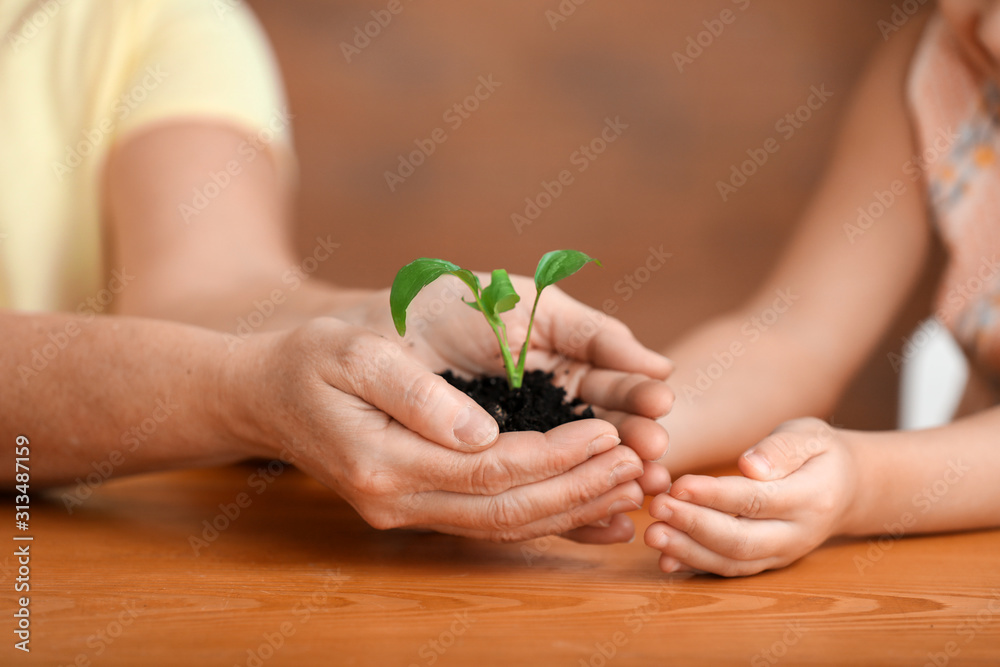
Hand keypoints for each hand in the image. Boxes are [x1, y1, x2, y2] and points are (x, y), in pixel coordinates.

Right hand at [223, 318, 648, 542]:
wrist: (265, 396)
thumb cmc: (310, 362)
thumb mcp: (356, 355)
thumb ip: (417, 394)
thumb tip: (482, 432)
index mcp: (385, 464)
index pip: (491, 471)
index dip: (556, 456)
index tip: (607, 433)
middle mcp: (399, 503)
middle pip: (507, 510)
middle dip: (577, 489)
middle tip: (636, 463)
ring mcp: (407, 512)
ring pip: (503, 525)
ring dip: (568, 508)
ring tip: (625, 485)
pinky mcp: (418, 506)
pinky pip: (489, 522)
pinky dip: (541, 516)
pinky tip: (584, 508)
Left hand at [644, 418, 857, 575]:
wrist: (848, 489)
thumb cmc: (819, 453)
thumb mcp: (810, 436)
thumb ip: (782, 449)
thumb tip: (750, 466)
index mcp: (811, 497)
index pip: (756, 500)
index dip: (714, 496)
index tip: (678, 485)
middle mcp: (797, 534)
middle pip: (741, 539)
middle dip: (694, 526)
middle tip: (656, 507)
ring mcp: (782, 554)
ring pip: (733, 562)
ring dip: (688, 551)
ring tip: (652, 534)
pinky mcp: (766, 563)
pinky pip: (730, 571)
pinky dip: (696, 567)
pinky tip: (664, 559)